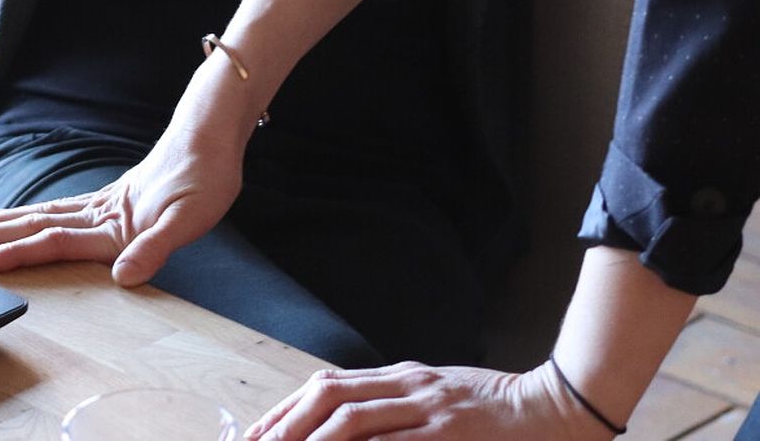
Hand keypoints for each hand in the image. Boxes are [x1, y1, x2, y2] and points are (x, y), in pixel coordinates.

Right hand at [0, 126, 243, 285]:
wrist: (211, 137)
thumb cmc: (205, 179)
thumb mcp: (189, 220)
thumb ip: (155, 248)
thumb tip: (125, 278)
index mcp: (112, 223)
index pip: (53, 241)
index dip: (16, 253)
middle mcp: (99, 212)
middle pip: (34, 224)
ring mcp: (102, 203)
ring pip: (41, 215)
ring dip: (2, 223)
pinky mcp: (112, 200)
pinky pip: (59, 211)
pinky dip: (32, 216)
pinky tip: (24, 218)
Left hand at [242, 360, 605, 439]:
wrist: (554, 409)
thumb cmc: (495, 411)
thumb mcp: (440, 401)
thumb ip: (398, 411)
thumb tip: (350, 424)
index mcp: (401, 376)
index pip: (328, 385)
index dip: (288, 408)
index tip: (257, 434)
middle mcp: (407, 386)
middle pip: (330, 394)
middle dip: (288, 422)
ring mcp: (428, 409)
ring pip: (354, 416)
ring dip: (314, 438)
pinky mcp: (450, 433)